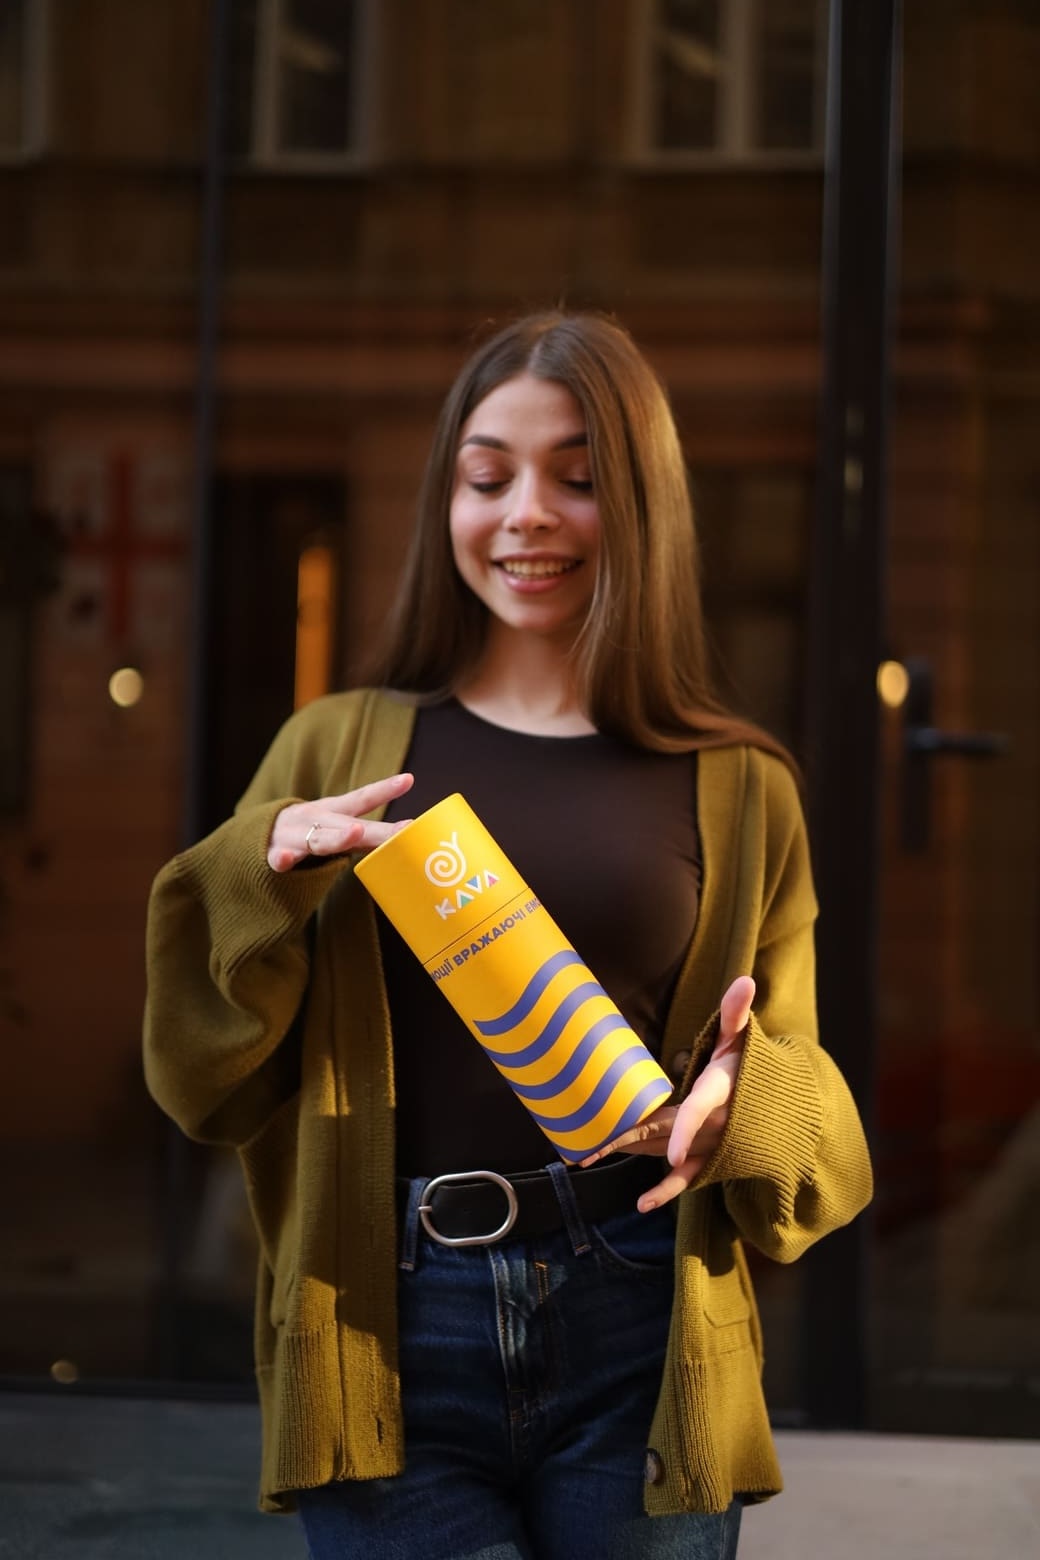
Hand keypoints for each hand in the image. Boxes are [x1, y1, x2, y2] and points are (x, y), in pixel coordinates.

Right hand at [267, 773, 413, 871]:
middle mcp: (314, 820)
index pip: (361, 799)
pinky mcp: (272, 855)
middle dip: (376, 829)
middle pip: (349, 824)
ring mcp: (293, 837)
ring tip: (356, 832)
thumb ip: (364, 834)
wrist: (252, 836)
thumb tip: (404, 837)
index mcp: (331, 812)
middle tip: (404, 828)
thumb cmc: (303, 833)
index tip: (408, 779)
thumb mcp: (332, 826)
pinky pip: (278, 860)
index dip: (384, 789)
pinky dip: (281, 859)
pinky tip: (285, 858)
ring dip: (337, 837)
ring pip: (318, 840)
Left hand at [579, 976, 755, 1210]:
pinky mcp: (706, 1159)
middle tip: (585, 1151)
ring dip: (625, 1155)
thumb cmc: (751, 1067)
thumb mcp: (744, 1038)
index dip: (683, 1132)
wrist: (777, 1110)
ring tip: (586, 1158)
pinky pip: (684, 1180)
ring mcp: (706, 1146)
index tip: (669, 1152)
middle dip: (622, 1141)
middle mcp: (709, 1126)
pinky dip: (665, 1193)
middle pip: (660, 1134)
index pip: (696, 1113)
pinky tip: (642, 1205)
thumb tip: (746, 980)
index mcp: (715, 1094)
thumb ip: (737, 1012)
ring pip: (660, 1152)